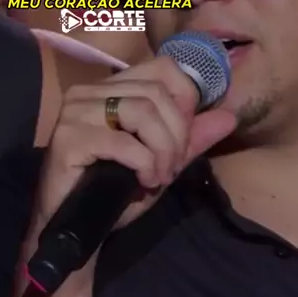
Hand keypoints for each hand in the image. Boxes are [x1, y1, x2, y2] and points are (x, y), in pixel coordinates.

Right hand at [20, 55, 235, 296]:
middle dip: (177, 134)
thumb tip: (229, 117)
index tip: (185, 136)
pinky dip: (144, 163)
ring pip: (142, 112)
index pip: (162, 67)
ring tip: (159, 176)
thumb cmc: (114, 192)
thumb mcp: (162, 161)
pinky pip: (123, 142)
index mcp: (110, 87)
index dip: (185, 98)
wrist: (75, 229)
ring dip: (163, 150)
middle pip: (156, 93)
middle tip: (172, 167)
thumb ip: (191, 138)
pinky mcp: (68, 138)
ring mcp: (75, 111)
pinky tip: (144, 182)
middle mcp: (88, 91)